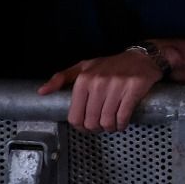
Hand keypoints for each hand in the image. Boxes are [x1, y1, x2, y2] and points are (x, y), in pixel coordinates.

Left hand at [37, 50, 164, 131]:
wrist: (143, 56)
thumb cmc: (111, 64)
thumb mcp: (84, 66)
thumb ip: (61, 78)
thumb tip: (41, 92)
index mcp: (84, 79)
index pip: (75, 116)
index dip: (80, 126)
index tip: (87, 125)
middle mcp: (99, 82)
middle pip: (91, 121)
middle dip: (96, 128)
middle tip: (101, 125)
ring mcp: (117, 85)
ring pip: (107, 121)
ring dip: (110, 128)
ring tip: (112, 124)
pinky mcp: (134, 88)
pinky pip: (123, 116)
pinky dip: (121, 124)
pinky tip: (122, 123)